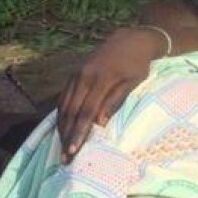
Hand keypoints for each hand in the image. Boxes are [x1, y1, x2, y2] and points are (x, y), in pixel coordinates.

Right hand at [56, 27, 163, 161]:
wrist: (130, 39)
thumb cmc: (136, 64)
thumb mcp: (133, 82)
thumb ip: (115, 100)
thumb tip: (99, 122)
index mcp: (100, 80)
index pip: (86, 112)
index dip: (78, 132)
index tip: (73, 151)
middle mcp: (84, 77)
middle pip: (71, 111)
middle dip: (66, 135)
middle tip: (64, 157)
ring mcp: (77, 74)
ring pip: (64, 105)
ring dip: (61, 127)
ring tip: (61, 147)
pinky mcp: (74, 74)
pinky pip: (64, 97)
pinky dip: (61, 114)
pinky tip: (62, 127)